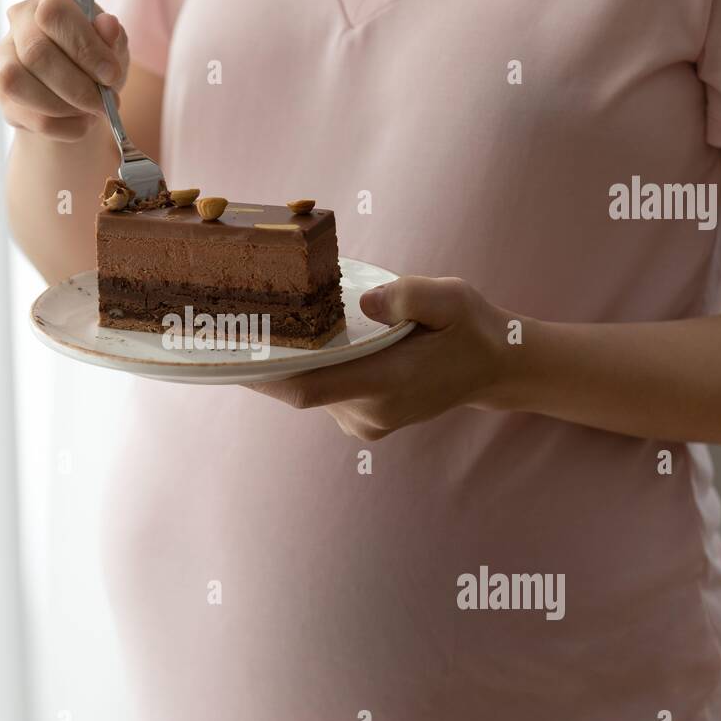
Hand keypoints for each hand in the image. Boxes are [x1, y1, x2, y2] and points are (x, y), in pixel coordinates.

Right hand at [0, 0, 128, 141]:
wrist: (82, 95)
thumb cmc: (96, 61)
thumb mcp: (113, 47)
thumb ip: (112, 37)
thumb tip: (108, 25)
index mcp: (49, 2)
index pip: (54, 14)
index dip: (84, 47)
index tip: (110, 75)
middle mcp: (19, 25)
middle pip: (35, 54)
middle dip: (77, 87)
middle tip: (104, 104)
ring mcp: (4, 60)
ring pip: (18, 84)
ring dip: (64, 107)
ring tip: (92, 112)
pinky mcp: (5, 97)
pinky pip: (29, 116)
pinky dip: (63, 127)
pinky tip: (81, 123)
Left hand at [246, 277, 511, 439]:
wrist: (494, 369)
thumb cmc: (471, 329)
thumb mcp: (452, 298)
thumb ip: (408, 298)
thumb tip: (363, 304)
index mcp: (388, 382)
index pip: (308, 388)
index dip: (261, 376)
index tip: (225, 356)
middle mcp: (370, 411)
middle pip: (301, 388)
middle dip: (266, 360)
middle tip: (228, 324)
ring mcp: (365, 422)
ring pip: (312, 390)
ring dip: (292, 363)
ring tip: (264, 325)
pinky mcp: (362, 421)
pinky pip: (324, 393)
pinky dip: (312, 370)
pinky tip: (305, 342)